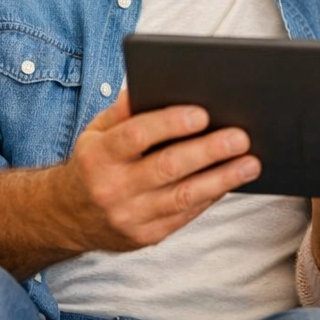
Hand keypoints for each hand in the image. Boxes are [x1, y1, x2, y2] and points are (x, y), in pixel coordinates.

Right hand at [57, 90, 260, 251]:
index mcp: (98, 156)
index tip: (202, 113)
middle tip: (241, 136)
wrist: (68, 216)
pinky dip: (212, 195)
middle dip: (208, 151)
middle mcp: (111, 189)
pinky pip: (186, 214)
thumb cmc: (95, 162)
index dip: (169, 123)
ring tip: (251, 163)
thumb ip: (125, 110)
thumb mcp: (97, 131)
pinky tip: (233, 180)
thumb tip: (158, 83)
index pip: (135, 136)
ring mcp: (130, 217)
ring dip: (222, 179)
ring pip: (183, 197)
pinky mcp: (146, 237)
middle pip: (166, 167)